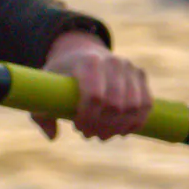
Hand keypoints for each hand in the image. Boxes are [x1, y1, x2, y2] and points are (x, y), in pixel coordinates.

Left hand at [35, 30, 151, 140]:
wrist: (83, 53)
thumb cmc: (62, 75)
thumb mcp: (45, 88)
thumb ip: (41, 113)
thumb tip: (52, 136)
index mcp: (88, 61)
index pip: (95, 96)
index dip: (88, 118)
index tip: (78, 127)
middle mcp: (113, 62)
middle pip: (115, 105)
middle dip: (102, 126)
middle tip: (89, 134)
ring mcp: (130, 68)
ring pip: (133, 108)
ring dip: (118, 127)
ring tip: (104, 134)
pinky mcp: (141, 76)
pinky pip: (146, 105)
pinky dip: (136, 122)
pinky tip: (121, 131)